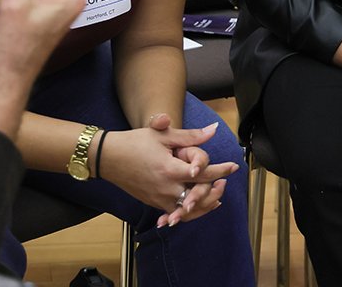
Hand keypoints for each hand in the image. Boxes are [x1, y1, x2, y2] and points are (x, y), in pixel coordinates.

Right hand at [97, 115, 239, 225]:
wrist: (108, 158)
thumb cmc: (134, 143)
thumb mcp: (164, 135)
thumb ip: (191, 136)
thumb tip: (213, 130)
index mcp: (170, 170)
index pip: (202, 173)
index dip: (220, 170)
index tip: (233, 166)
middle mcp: (166, 188)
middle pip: (199, 195)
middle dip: (215, 189)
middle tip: (226, 179)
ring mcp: (159, 199)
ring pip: (189, 210)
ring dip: (205, 204)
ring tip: (217, 195)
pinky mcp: (153, 203)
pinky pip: (176, 212)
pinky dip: (189, 211)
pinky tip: (197, 205)